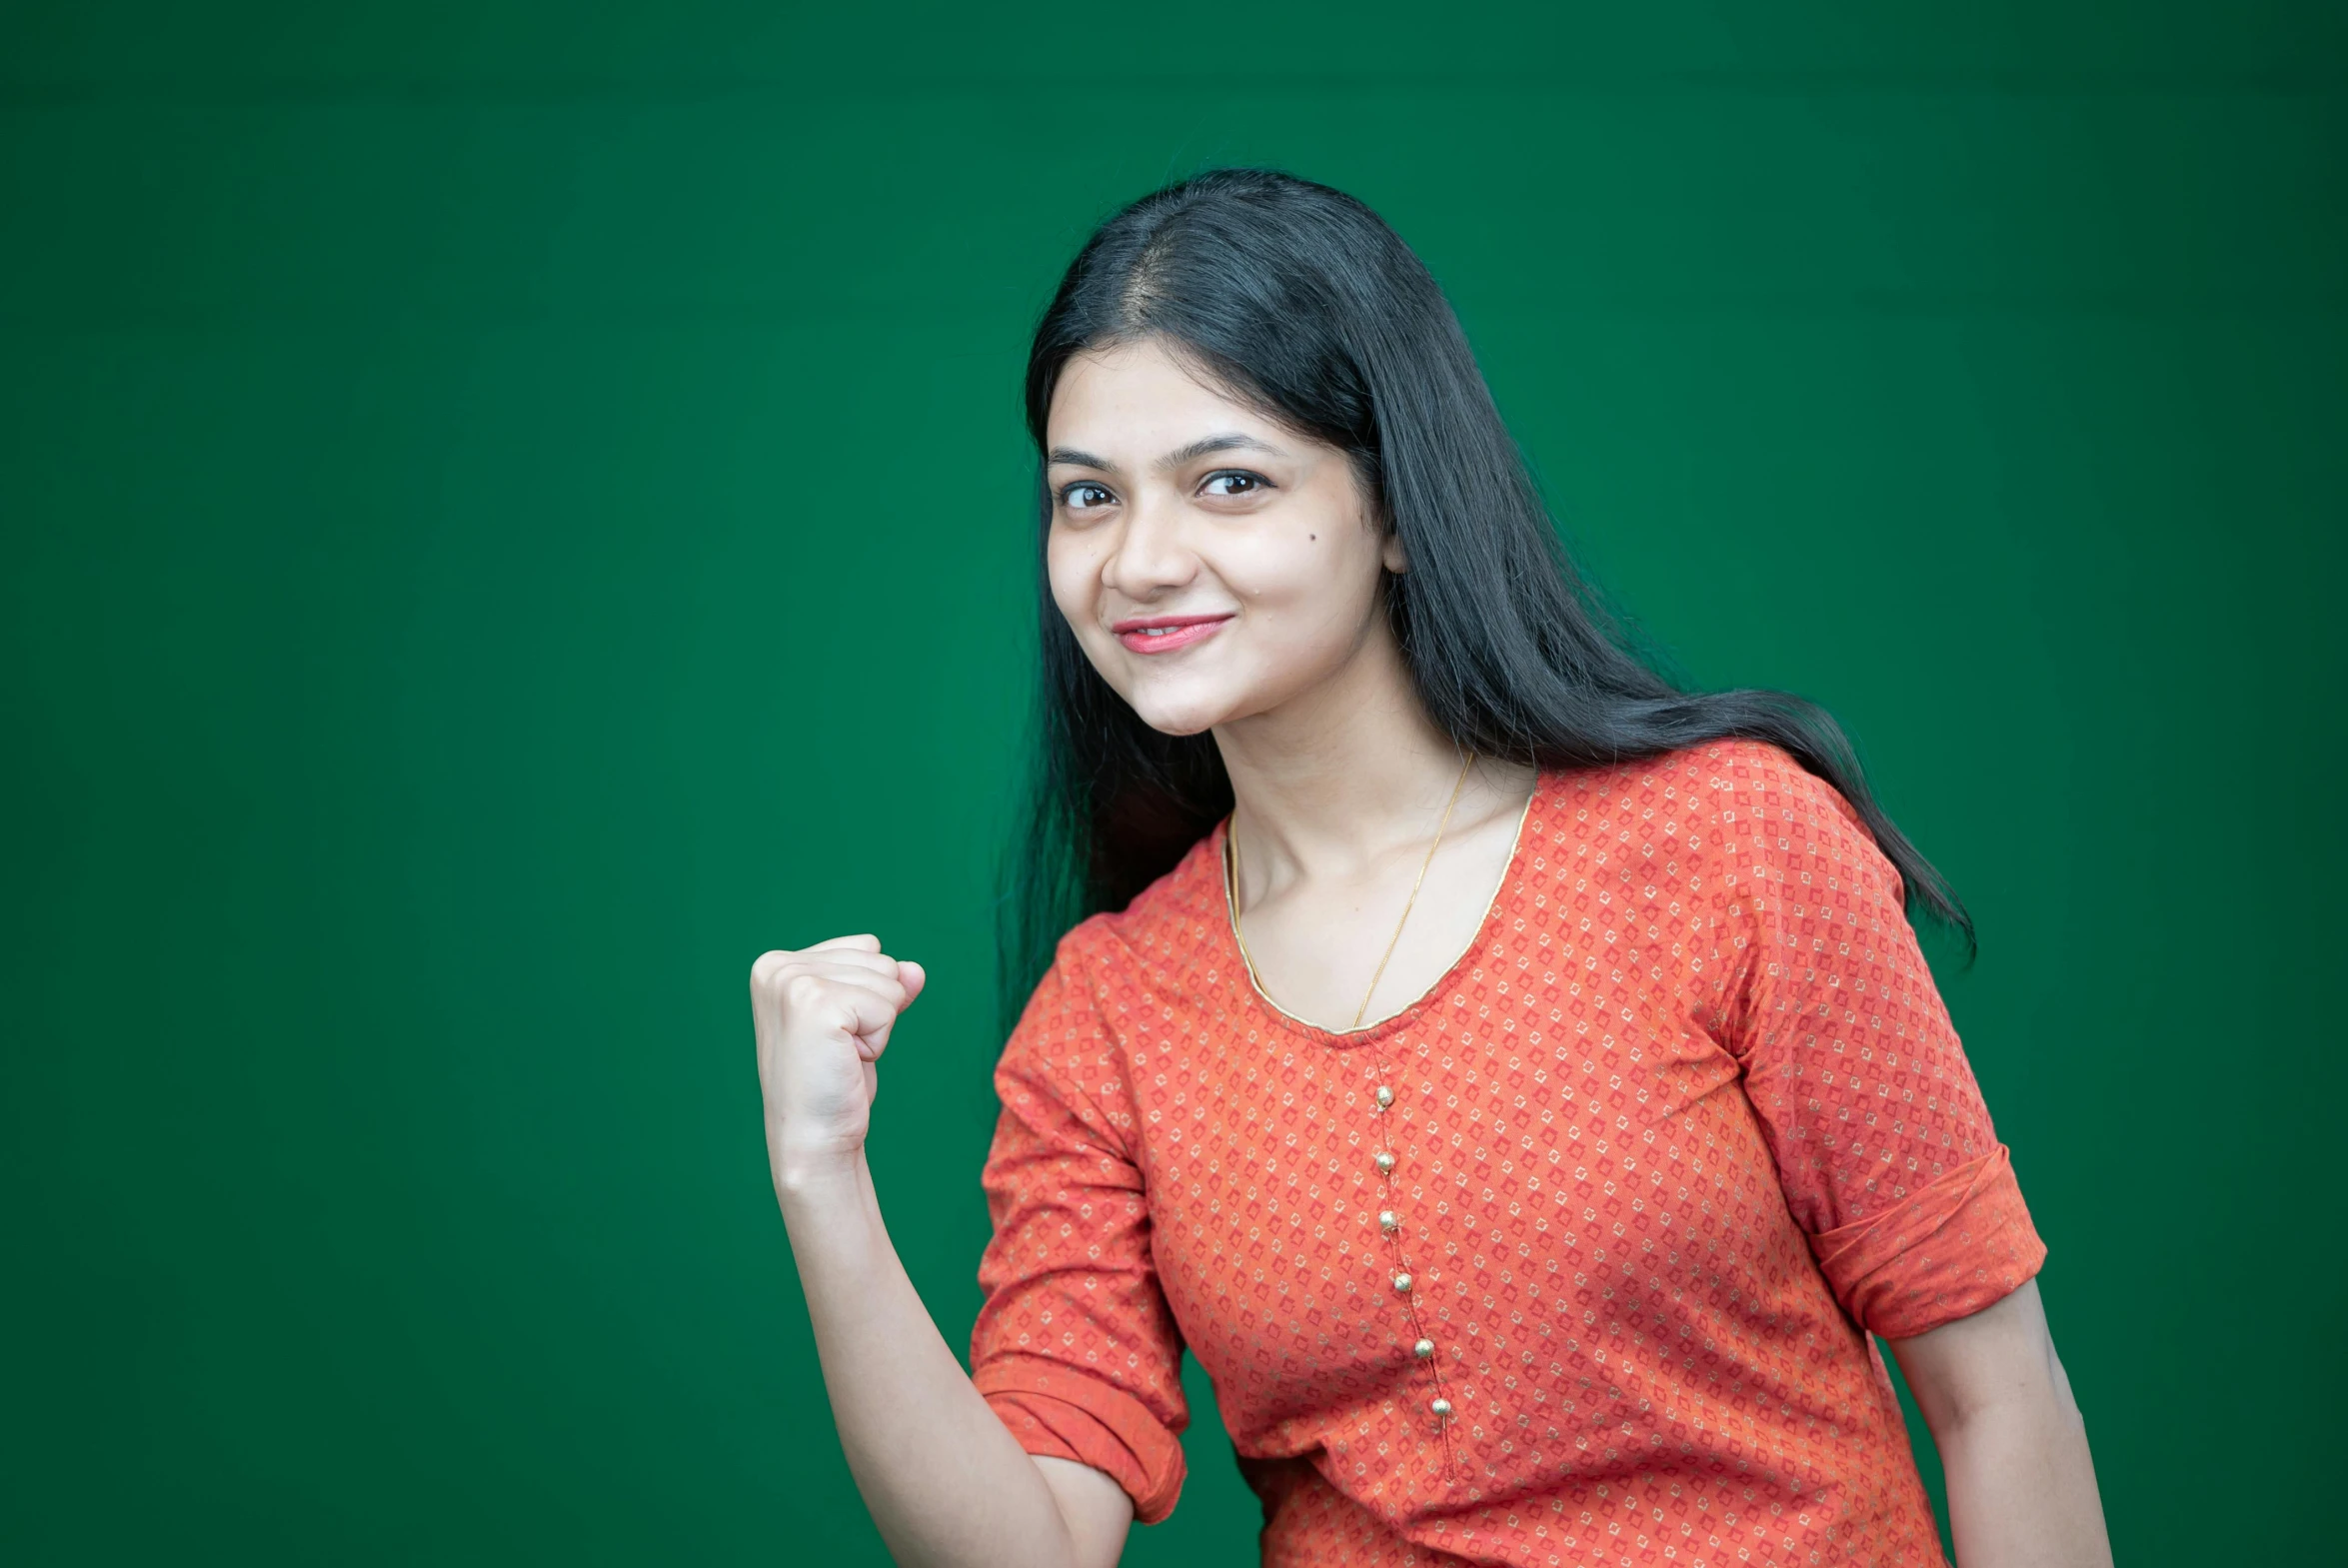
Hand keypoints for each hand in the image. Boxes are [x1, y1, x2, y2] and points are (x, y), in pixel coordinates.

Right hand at [750, 935, 926, 1189]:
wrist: (814, 1140)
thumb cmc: (833, 1084)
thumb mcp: (859, 1023)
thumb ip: (885, 986)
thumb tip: (915, 969)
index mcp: (776, 963)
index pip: (867, 948)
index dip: (867, 997)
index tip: (835, 1035)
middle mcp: (777, 966)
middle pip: (880, 960)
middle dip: (874, 1010)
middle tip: (838, 1051)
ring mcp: (793, 982)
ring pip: (888, 979)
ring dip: (877, 1027)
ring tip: (840, 1056)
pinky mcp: (816, 1003)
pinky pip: (888, 1005)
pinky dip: (878, 1039)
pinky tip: (846, 1061)